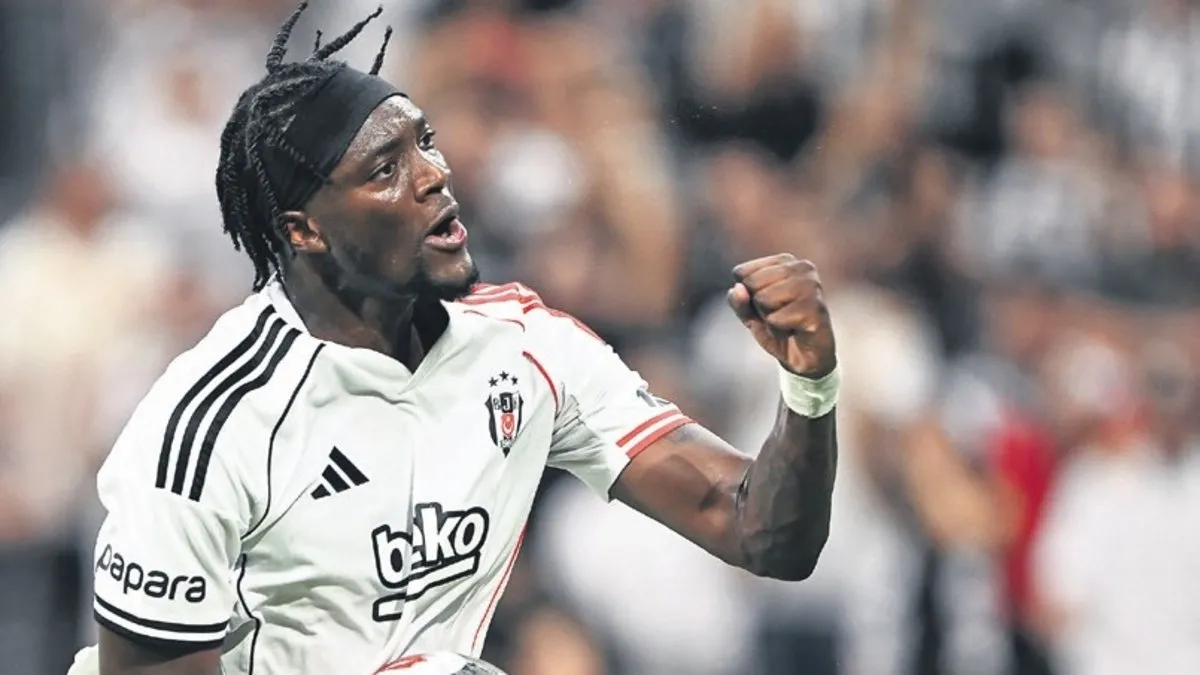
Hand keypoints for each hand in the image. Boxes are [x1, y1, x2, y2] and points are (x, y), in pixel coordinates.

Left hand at [728, 254, 836, 377]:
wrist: (805, 357)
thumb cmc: (778, 327)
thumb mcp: (749, 314)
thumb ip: (738, 300)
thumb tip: (737, 289)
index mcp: (785, 261)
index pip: (741, 272)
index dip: (746, 295)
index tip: (765, 304)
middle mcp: (802, 267)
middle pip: (752, 283)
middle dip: (758, 306)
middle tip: (777, 314)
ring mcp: (812, 286)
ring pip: (764, 298)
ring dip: (769, 316)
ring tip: (786, 320)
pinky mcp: (815, 308)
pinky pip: (775, 318)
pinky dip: (778, 328)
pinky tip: (794, 328)